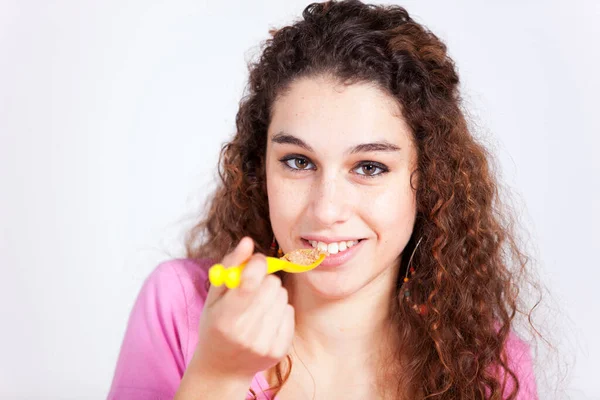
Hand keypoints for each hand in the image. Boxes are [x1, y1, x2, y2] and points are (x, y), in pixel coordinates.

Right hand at [190, 237, 294, 378]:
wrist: (223, 368)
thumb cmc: (216, 325)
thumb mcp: (214, 296)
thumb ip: (230, 265)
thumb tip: (248, 241)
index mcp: (224, 318)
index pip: (250, 282)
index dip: (257, 264)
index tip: (256, 262)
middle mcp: (245, 334)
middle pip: (272, 286)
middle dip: (265, 279)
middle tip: (255, 287)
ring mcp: (264, 344)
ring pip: (283, 296)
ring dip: (273, 294)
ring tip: (259, 305)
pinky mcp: (279, 350)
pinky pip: (290, 312)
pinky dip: (280, 310)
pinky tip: (267, 319)